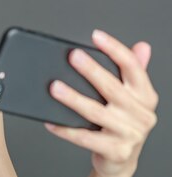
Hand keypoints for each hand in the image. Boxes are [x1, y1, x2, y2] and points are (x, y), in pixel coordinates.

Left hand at [44, 29, 158, 176]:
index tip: (96, 36)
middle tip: (72, 56)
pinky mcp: (116, 151)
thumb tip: (141, 46)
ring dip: (73, 98)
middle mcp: (141, 114)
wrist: (122, 160)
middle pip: (112, 87)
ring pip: (95, 112)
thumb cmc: (123, 122)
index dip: (115, 49)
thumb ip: (135, 71)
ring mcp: (129, 134)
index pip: (133, 67)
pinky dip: (66, 129)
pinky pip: (85, 138)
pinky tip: (51, 121)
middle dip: (91, 70)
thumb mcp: (133, 97)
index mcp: (145, 96)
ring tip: (54, 87)